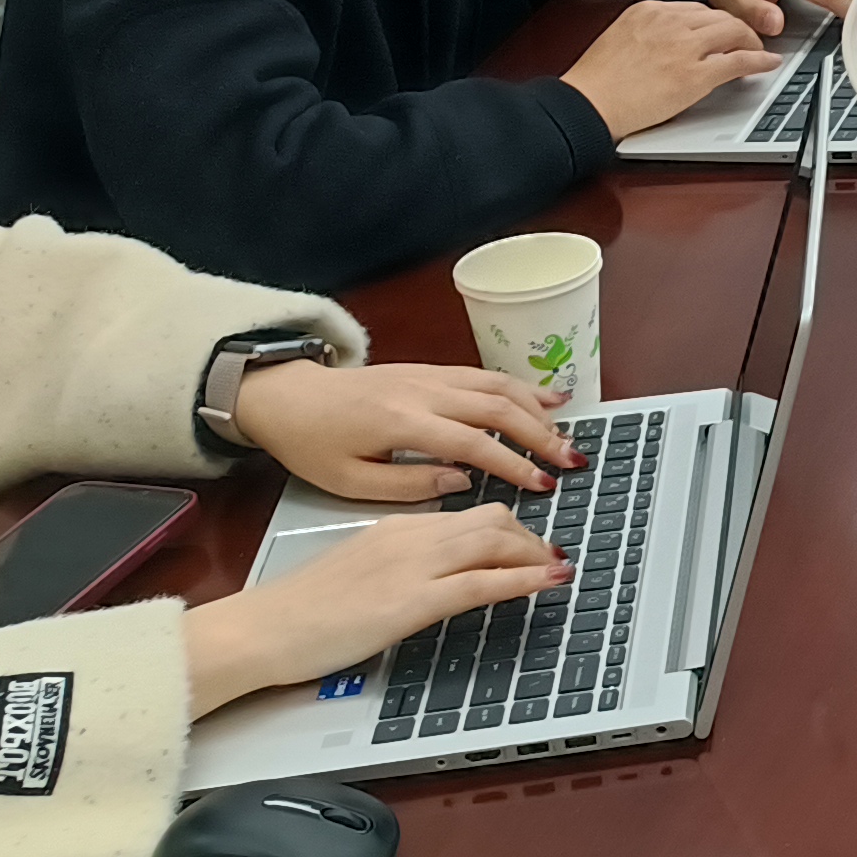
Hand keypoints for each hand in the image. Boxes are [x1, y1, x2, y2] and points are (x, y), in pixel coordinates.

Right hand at [182, 508, 565, 715]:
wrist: (261, 630)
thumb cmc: (300, 611)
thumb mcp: (359, 572)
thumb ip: (399, 564)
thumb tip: (437, 574)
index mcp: (395, 527)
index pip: (469, 514)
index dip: (510, 528)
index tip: (530, 542)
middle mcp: (408, 537)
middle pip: (491, 520)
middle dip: (531, 538)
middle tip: (552, 558)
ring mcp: (411, 567)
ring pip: (494, 541)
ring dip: (536, 555)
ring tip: (559, 568)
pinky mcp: (409, 602)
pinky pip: (481, 582)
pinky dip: (524, 579)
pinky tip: (548, 582)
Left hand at [230, 358, 575, 497]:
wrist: (285, 395)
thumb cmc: (312, 444)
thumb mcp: (348, 481)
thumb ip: (408, 486)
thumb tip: (462, 481)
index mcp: (403, 423)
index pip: (474, 443)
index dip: (513, 465)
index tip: (542, 486)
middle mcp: (424, 392)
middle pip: (498, 409)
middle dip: (541, 436)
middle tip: (571, 463)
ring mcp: (430, 375)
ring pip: (498, 386)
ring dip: (538, 409)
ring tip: (566, 434)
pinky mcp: (430, 370)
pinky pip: (485, 375)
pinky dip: (521, 386)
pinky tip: (546, 398)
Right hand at [560, 0, 782, 138]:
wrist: (588, 103)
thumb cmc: (596, 81)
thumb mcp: (620, 38)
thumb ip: (648, 32)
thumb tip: (667, 40)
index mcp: (648, 10)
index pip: (694, 8)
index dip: (712, 21)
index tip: (718, 29)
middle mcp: (669, 21)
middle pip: (718, 14)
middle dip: (735, 27)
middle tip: (744, 39)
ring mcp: (684, 47)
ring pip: (734, 31)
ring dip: (751, 40)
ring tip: (757, 50)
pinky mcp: (696, 75)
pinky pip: (739, 60)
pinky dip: (759, 60)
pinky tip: (768, 63)